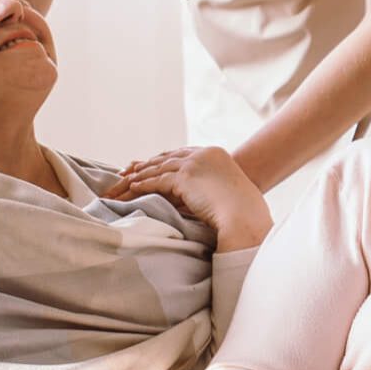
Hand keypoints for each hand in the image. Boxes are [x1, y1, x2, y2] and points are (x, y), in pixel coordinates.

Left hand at [105, 146, 271, 251]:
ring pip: (159, 167)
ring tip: (124, 180)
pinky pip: (158, 180)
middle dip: (148, 164)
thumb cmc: (244, 210)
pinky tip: (132, 187)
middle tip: (130, 170)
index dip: (165, 160)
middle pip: (167, 157)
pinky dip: (143, 184)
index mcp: (216, 153)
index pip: (183, 154)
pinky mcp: (185, 177)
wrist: (246, 215)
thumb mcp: (230, 191)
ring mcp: (194, 163)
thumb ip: (214, 188)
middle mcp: (204, 154)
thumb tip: (204, 197)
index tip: (152, 165)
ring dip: (139, 175)